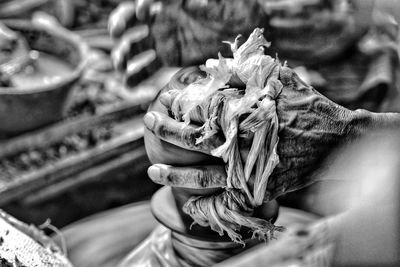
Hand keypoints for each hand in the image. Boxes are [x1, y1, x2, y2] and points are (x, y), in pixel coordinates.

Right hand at [108, 0, 267, 85]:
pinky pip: (148, 70)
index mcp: (167, 4)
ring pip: (134, 49)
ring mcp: (164, 42)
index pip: (142, 5)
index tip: (144, 13)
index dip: (137, 8)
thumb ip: (190, 1)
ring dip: (122, 58)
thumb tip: (170, 4)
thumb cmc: (233, 5)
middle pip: (129, 24)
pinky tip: (129, 87)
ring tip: (123, 69)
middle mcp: (160, 22)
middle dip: (120, 28)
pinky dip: (136, 78)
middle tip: (119, 37)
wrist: (247, 28)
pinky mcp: (170, 61)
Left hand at [144, 66, 399, 198]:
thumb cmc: (308, 108)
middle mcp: (245, 146)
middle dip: (169, 135)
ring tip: (152, 172)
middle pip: (197, 143)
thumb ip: (246, 74)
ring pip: (205, 176)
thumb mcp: (281, 81)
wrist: (336, 142)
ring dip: (175, 176)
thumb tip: (212, 66)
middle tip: (149, 127)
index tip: (158, 109)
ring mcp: (252, 171)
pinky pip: (227, 200)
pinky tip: (187, 203)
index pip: (201, 117)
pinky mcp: (261, 190)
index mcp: (247, 119)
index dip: (176, 115)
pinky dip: (205, 202)